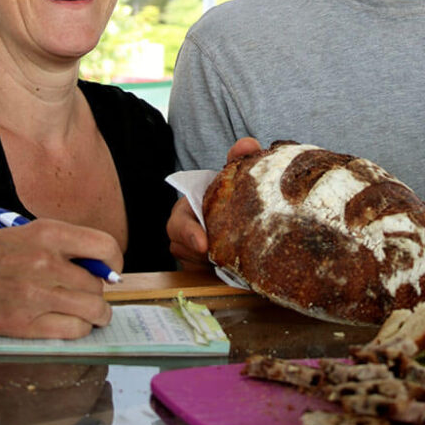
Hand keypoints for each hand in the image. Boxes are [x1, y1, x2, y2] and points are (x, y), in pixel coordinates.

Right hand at [0, 219, 123, 337]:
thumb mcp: (25, 234)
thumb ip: (60, 247)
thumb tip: (96, 266)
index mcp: (48, 232)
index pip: (105, 246)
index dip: (114, 263)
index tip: (111, 272)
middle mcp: (46, 261)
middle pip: (97, 285)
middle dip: (98, 295)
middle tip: (90, 299)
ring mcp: (34, 294)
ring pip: (91, 310)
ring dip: (94, 317)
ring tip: (89, 317)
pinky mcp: (21, 324)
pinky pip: (70, 331)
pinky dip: (77, 332)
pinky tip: (70, 327)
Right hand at [168, 137, 261, 268]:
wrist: (239, 212)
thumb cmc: (230, 192)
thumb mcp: (232, 173)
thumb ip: (238, 157)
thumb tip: (247, 145)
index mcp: (186, 210)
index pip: (177, 224)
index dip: (188, 233)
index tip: (204, 243)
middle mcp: (184, 234)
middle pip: (183, 250)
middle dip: (202, 255)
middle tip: (224, 257)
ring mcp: (191, 255)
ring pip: (195, 267)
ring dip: (213, 264)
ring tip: (234, 258)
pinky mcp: (201, 271)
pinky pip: (206, 279)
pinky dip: (220, 275)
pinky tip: (237, 269)